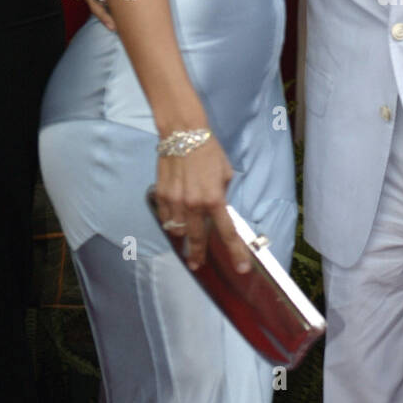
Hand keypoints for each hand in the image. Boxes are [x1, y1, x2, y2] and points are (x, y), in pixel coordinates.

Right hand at [154, 133, 250, 273]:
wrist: (183, 133)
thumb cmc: (208, 151)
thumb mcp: (226, 173)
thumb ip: (222, 195)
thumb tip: (219, 209)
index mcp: (214, 199)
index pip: (227, 233)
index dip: (236, 253)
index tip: (241, 268)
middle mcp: (193, 204)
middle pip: (197, 239)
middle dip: (198, 254)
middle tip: (197, 264)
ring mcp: (175, 201)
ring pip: (178, 230)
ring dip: (183, 235)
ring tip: (185, 238)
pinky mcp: (161, 195)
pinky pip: (165, 217)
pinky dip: (171, 221)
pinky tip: (174, 219)